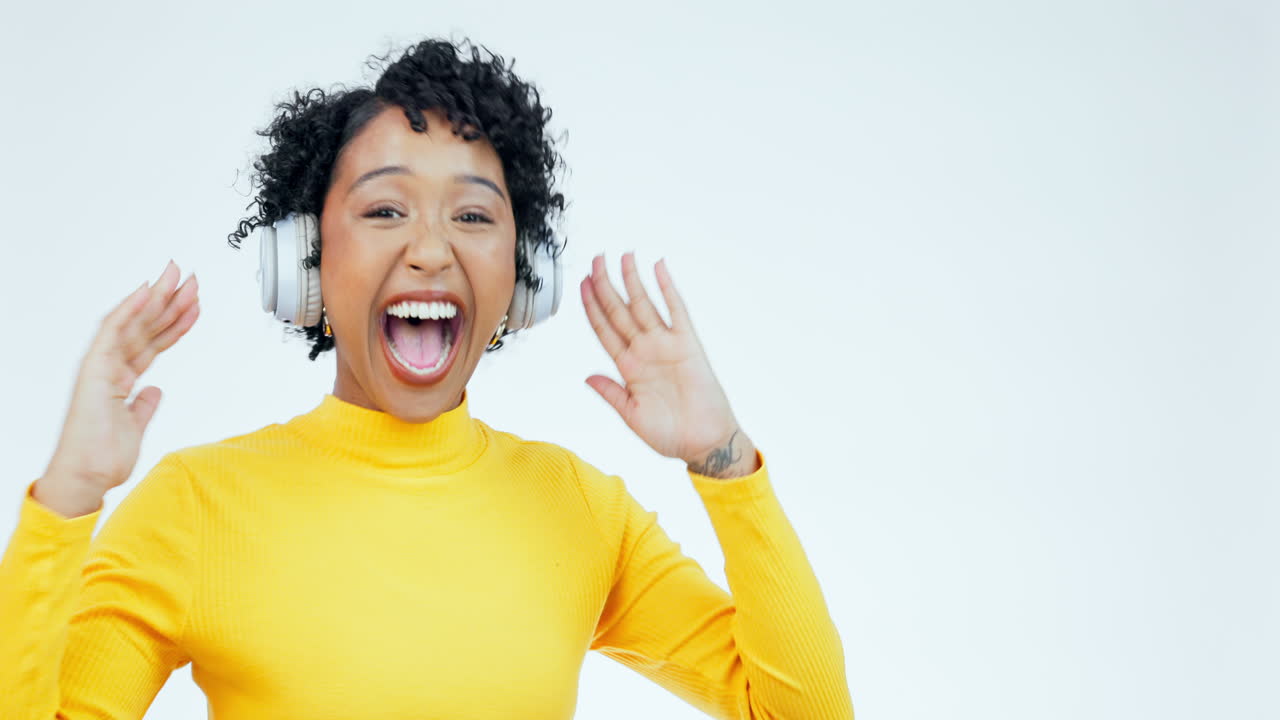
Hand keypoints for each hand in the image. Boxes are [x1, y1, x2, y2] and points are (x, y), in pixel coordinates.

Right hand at [40, 260, 199, 501]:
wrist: (87, 476)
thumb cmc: (103, 457)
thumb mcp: (136, 426)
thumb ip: (144, 406)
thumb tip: (154, 391)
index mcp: (121, 378)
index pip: (153, 342)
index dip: (174, 321)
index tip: (193, 303)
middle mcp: (111, 367)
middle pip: (146, 326)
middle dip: (170, 301)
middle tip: (191, 277)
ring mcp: (102, 366)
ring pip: (135, 324)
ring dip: (158, 299)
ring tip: (179, 278)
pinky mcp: (94, 370)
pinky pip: (112, 332)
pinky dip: (129, 311)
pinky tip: (145, 293)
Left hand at [580, 252, 757, 476]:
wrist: (703, 442)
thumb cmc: (670, 434)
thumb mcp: (632, 415)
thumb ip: (611, 393)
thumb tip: (587, 376)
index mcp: (627, 367)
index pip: (604, 329)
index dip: (591, 307)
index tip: (581, 284)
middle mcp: (644, 351)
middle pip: (619, 310)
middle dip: (605, 285)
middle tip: (595, 259)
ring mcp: (665, 345)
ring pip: (643, 304)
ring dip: (632, 280)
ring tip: (622, 256)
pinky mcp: (687, 344)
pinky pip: (676, 310)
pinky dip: (667, 288)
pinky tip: (659, 267)